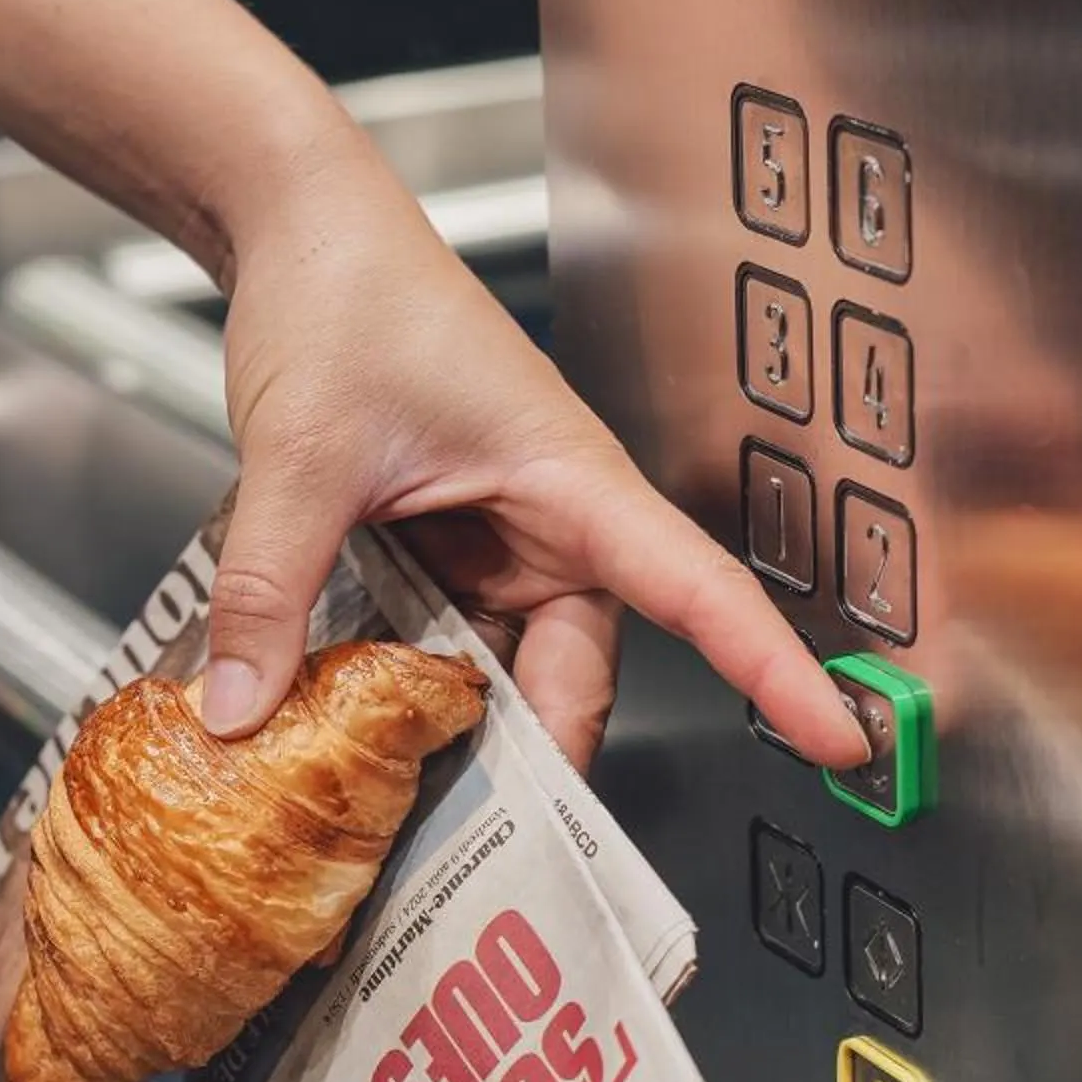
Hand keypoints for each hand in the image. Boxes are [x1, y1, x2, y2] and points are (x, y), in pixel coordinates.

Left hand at [203, 126, 864, 777]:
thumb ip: (271, 588)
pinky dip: (408, 695)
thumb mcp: (302, 454)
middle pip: (583, 673)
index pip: (701, 590)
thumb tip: (244, 709)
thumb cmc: (346, 293)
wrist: (294, 232)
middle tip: (487, 849)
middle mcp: (554, 522)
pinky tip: (352, 737)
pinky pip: (448, 649)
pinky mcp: (445, 553)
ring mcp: (498, 544)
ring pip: (508, 674)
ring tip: (397, 806)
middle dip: (542, 758)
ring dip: (460, 733)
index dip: (774, 670)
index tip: (836, 737)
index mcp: (572, 481)